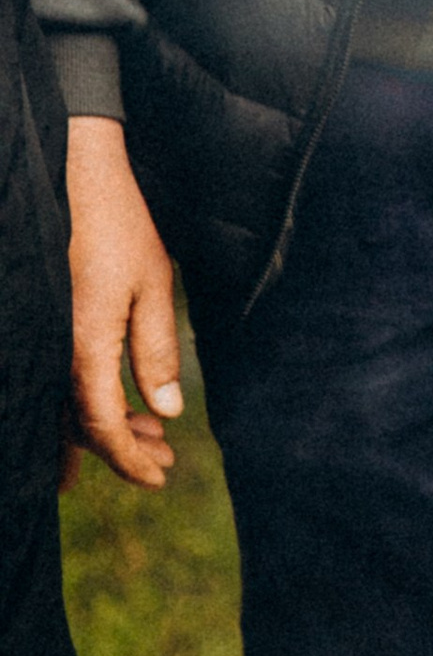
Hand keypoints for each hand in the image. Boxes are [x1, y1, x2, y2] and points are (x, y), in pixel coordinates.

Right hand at [66, 117, 183, 488]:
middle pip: (78, 426)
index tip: (160, 477)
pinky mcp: (43, 326)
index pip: (102, 425)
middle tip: (162, 462)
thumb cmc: (118, 226)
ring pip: (63, 408)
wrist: (71, 178)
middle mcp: (53, 349)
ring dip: (106, 429)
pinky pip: (55, 382)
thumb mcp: (152, 286)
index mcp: (82, 345)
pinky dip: (86, 402)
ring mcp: (43, 338)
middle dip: (121, 451)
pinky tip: (119, 404)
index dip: (129, 459)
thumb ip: (156, 352)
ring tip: (152, 435)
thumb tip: (167, 412)